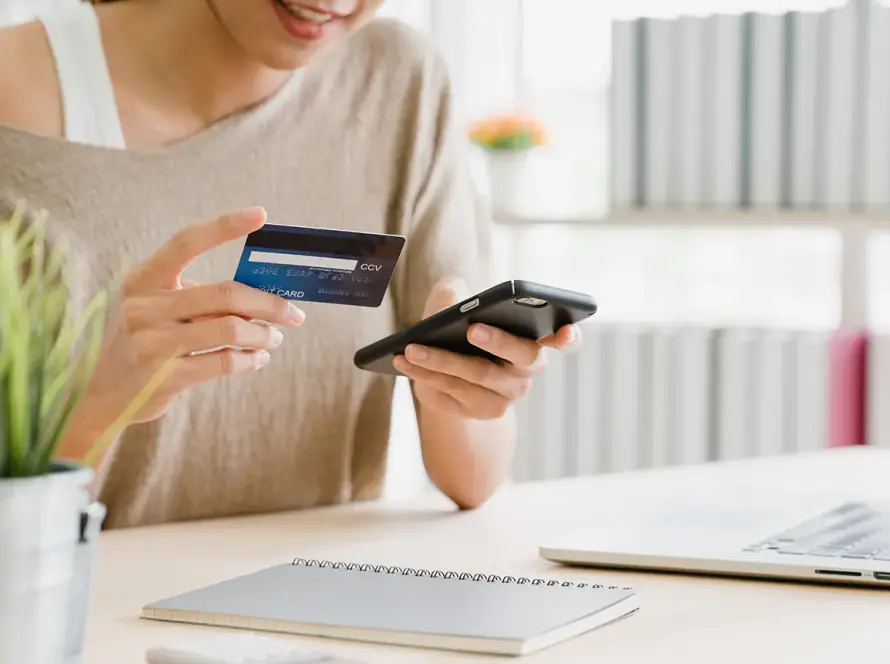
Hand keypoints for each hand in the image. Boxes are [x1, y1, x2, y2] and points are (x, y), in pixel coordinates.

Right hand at [71, 207, 304, 434]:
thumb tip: (260, 293)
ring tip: (273, 337)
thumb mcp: (154, 308)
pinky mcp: (165, 377)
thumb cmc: (142, 341)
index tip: (260, 214)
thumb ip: (195, 297)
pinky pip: (224, 362)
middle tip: (294, 314)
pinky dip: (251, 359)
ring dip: (263, 334)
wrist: (98, 394)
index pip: (186, 242)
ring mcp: (152, 343)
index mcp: (142, 279)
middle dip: (270, 303)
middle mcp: (144, 307)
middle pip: (225, 293)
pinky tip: (258, 358)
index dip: (224, 225)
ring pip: (230, 328)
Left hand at [393, 278, 578, 419]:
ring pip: (476, 376)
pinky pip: (451, 391)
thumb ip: (456, 294)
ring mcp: (505, 395)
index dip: (569, 336)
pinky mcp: (479, 411)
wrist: (449, 377)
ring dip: (442, 360)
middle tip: (473, 329)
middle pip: (522, 357)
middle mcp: (526, 370)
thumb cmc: (460, 329)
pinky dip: (425, 373)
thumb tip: (451, 297)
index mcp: (535, 338)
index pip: (566, 339)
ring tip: (413, 347)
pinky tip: (403, 360)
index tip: (565, 330)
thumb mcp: (457, 306)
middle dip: (499, 341)